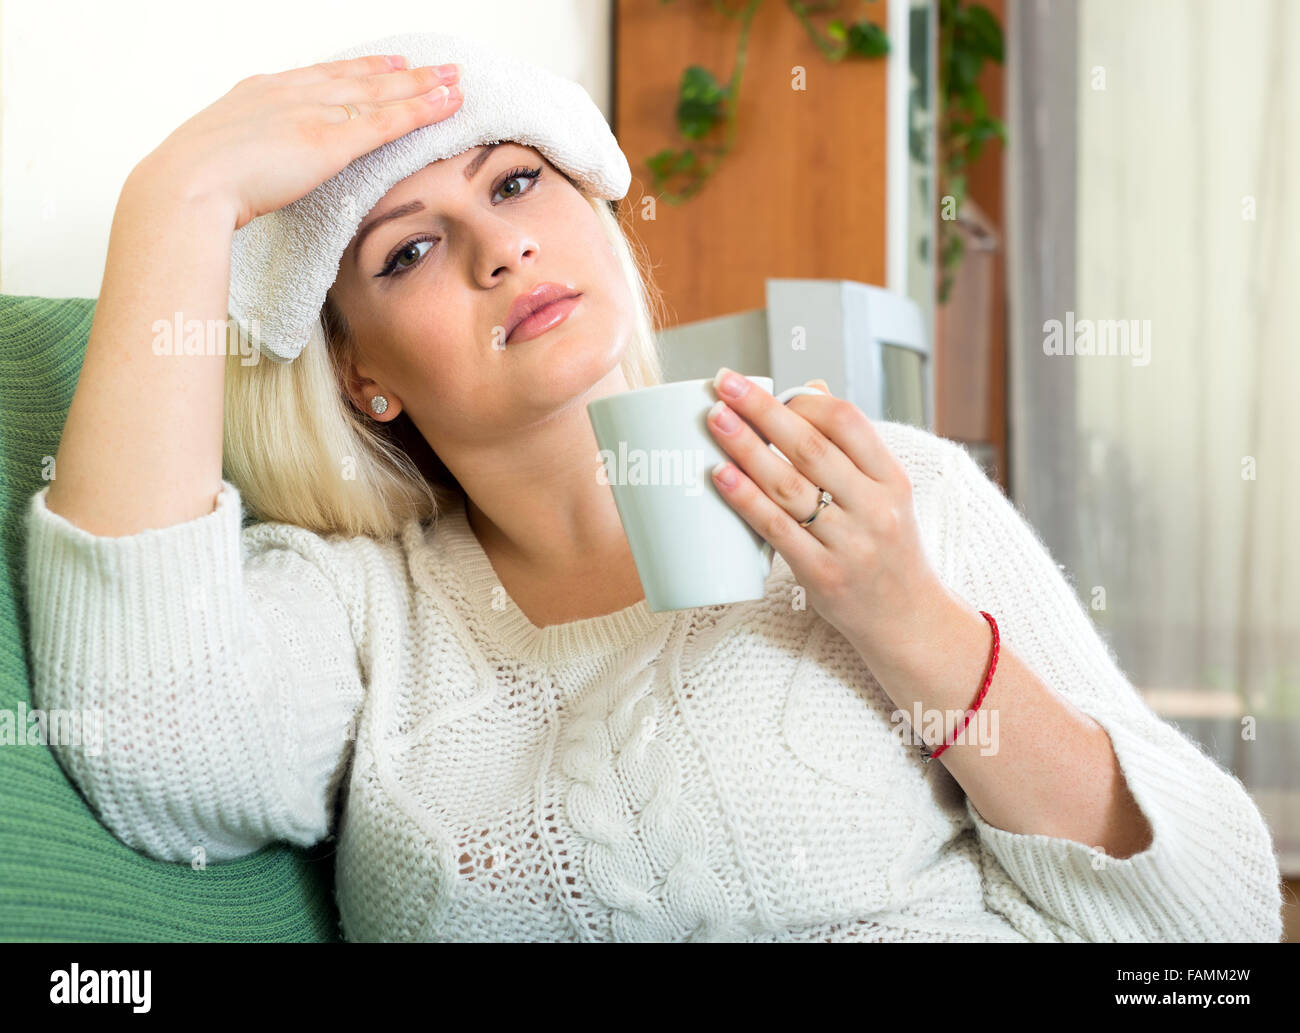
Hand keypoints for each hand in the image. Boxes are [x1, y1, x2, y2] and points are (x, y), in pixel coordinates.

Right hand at [134, 54, 463, 230]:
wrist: (184, 185)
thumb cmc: (188, 185)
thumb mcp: (215, 161)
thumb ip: (239, 162)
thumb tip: (241, 179)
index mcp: (258, 94)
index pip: (320, 76)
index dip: (358, 70)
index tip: (385, 64)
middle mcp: (290, 93)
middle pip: (358, 78)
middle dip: (400, 73)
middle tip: (435, 66)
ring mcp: (311, 113)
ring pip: (380, 94)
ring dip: (422, 85)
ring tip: (455, 79)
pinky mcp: (330, 140)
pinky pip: (388, 120)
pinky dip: (421, 110)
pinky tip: (447, 104)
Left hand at [706, 368, 948, 657]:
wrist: (906, 619)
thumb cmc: (885, 548)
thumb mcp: (884, 494)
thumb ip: (848, 447)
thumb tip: (808, 389)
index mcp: (892, 479)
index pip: (848, 422)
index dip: (802, 401)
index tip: (763, 388)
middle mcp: (875, 508)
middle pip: (811, 448)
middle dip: (763, 411)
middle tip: (724, 386)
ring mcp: (850, 544)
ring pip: (790, 487)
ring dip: (747, 449)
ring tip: (715, 421)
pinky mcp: (823, 575)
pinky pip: (777, 530)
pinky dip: (747, 500)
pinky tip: (722, 476)